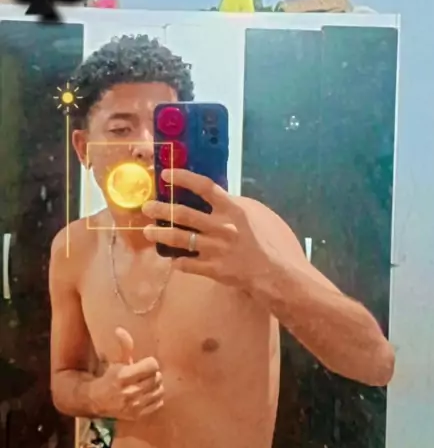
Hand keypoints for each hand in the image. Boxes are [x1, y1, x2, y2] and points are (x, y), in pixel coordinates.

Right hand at [90, 328, 163, 420]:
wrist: (96, 400)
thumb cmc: (109, 377)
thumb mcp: (116, 360)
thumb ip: (123, 345)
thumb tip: (119, 329)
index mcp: (122, 376)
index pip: (152, 366)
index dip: (151, 363)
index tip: (146, 363)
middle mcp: (129, 393)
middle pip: (156, 378)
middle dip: (153, 374)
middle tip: (147, 373)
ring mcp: (134, 406)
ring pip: (159, 391)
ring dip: (156, 385)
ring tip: (148, 382)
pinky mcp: (137, 416)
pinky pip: (158, 403)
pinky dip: (156, 397)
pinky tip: (148, 393)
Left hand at [142, 169, 278, 289]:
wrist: (272, 272)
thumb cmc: (264, 241)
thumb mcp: (253, 215)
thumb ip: (231, 205)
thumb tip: (212, 195)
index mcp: (232, 210)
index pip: (205, 188)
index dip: (184, 178)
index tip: (166, 175)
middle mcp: (221, 227)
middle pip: (184, 214)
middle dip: (162, 210)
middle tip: (147, 207)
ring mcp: (215, 249)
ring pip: (180, 240)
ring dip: (161, 234)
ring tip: (147, 231)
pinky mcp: (212, 269)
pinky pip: (187, 264)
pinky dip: (177, 262)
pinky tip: (171, 259)